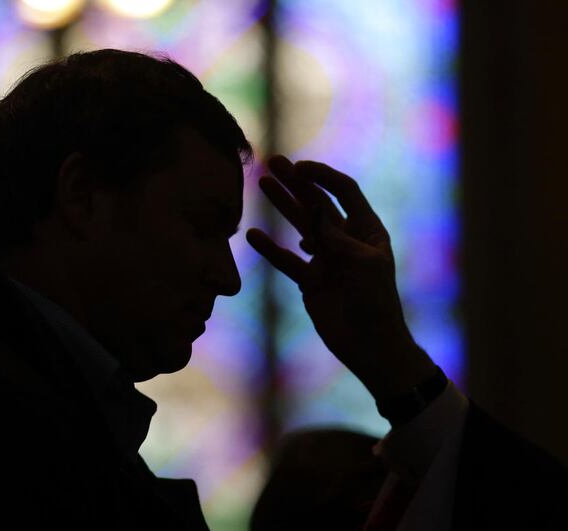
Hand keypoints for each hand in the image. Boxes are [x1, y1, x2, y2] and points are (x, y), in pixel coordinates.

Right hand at [246, 156, 435, 400]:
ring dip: (282, 205)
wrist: (370, 344)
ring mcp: (325, 259)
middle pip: (316, 203)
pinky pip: (286, 260)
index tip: (300, 168)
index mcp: (366, 230)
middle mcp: (344, 240)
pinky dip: (271, 249)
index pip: (343, 192)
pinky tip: (254, 236)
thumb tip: (315, 212)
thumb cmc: (378, 302)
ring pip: (299, 226)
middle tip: (272, 164)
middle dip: (296, 183)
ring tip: (262, 185)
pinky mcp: (310, 280)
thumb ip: (338, 237)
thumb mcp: (364, 264)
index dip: (323, 177)